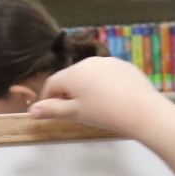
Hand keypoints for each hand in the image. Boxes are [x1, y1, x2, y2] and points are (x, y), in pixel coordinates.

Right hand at [28, 55, 174, 134]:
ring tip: (92, 106)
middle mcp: (88, 62)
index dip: (47, 98)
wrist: (143, 111)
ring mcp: (108, 61)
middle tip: (72, 111)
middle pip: (70, 77)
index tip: (48, 111)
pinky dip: (102, 85)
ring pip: (88, 75)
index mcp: (73, 73)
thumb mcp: (76, 113)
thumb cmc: (105, 113)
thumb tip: (32, 110)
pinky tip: (110, 99)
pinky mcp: (123, 65)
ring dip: (84, 88)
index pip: (52, 83)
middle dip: (66, 92)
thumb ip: (52, 110)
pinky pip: (106, 74)